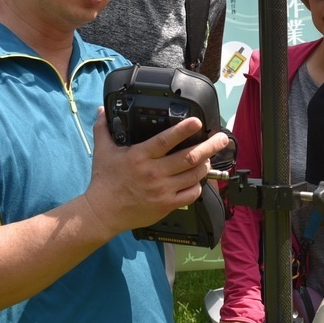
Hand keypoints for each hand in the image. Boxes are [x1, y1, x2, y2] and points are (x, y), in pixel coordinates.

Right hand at [84, 108, 231, 236]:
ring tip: (209, 157)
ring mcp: (162, 190)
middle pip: (189, 157)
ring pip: (194, 175)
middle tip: (221, 139)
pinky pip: (191, 194)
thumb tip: (102, 110)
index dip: (183, 130)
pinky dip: (198, 185)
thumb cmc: (104, 181)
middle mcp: (154, 173)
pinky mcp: (167, 205)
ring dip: (205, 164)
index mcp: (140, 156)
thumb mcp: (102, 151)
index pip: (165, 140)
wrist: (103, 212)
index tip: (197, 122)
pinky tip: (198, 179)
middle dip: (210, 146)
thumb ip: (104, 129)